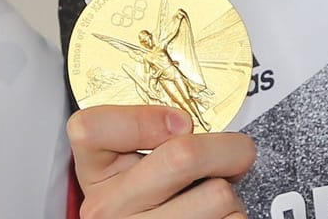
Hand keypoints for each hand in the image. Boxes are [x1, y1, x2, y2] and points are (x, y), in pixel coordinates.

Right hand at [67, 104, 254, 217]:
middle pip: (182, 156)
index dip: (145, 118)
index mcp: (94, 172)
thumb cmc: (143, 204)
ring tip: (212, 196)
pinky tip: (215, 217)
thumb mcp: (126, 167)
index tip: (181, 122)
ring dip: (229, 192)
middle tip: (236, 150)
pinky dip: (235, 216)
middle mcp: (110, 206)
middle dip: (227, 148)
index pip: (91, 128)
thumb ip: (149, 136)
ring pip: (217, 194)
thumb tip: (201, 125)